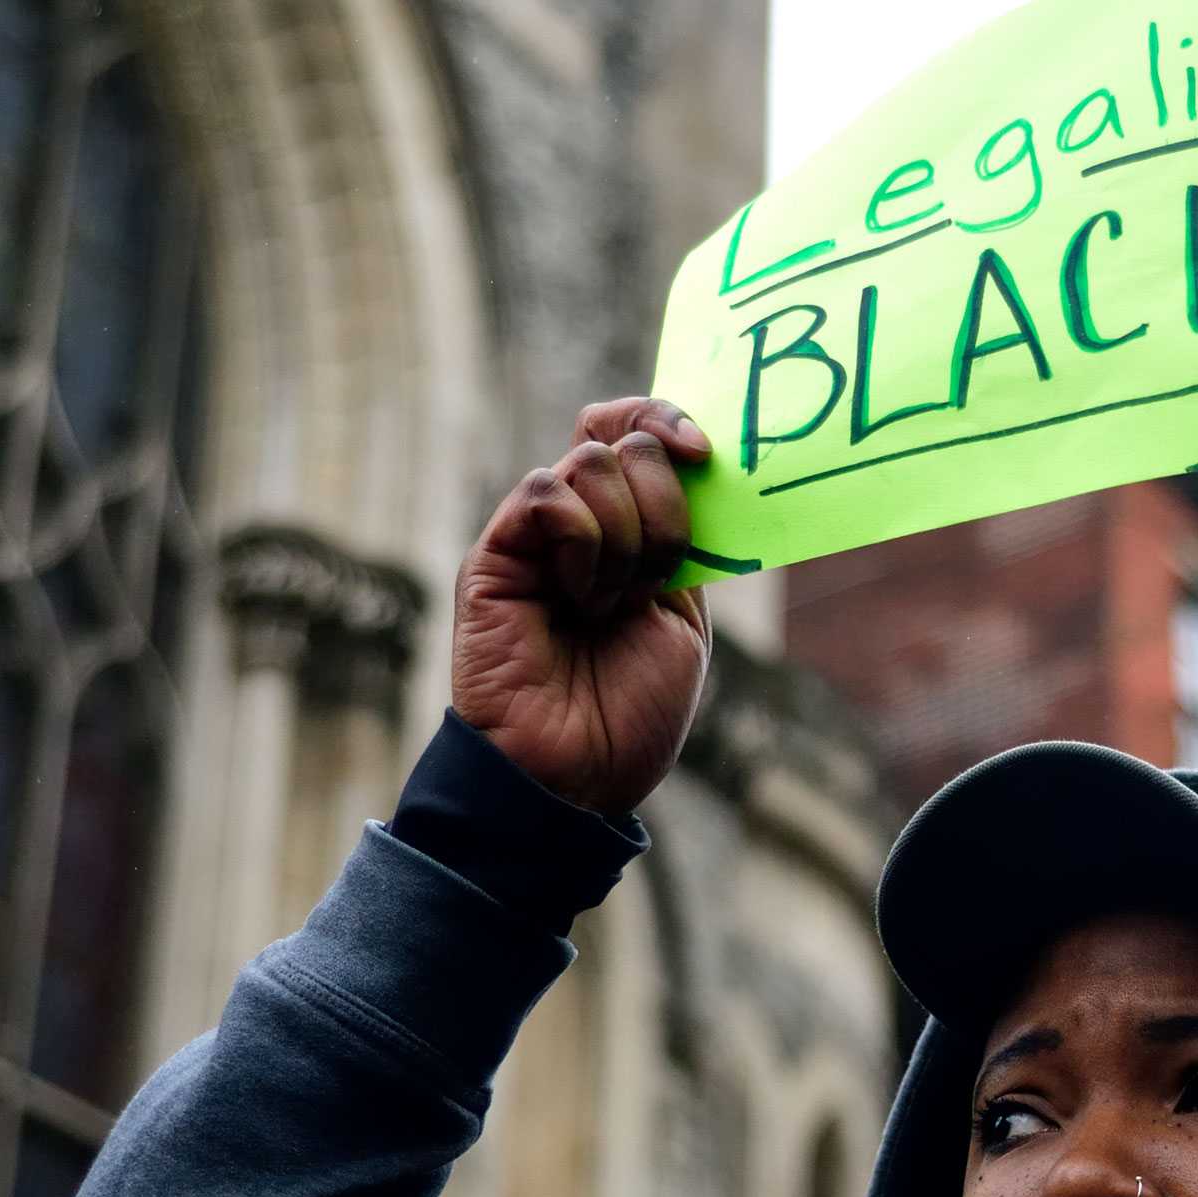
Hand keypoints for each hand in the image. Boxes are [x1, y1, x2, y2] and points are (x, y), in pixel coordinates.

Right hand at [451, 398, 715, 816]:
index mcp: (628, 533)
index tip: (702, 454)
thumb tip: (693, 459)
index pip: (634, 433)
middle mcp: (579, 525)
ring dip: (626, 535)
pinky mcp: (495, 555)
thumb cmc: (632, 711)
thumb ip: (684, 541)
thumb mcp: (685, 617)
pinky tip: (578, 596)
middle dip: (663, 506)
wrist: (578, 774)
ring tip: (609, 604)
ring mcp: (534, 537)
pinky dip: (583, 540)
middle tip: (655, 579)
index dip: (665, 421)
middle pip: (621, 442)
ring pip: (589, 462)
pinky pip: (547, 494)